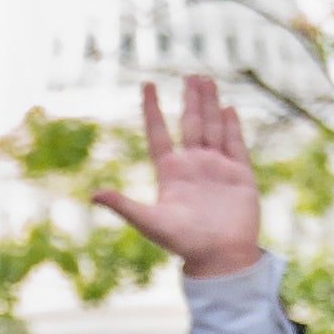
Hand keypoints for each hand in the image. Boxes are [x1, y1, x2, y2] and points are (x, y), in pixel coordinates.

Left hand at [89, 74, 265, 280]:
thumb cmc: (183, 243)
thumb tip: (93, 195)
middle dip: (191, 99)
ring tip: (206, 80)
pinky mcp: (239, 175)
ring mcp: (217, 168)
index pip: (159, 133)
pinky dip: (231, 126)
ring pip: (212, 128)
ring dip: (209, 104)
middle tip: (190, 74)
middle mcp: (193, 165)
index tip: (147, 84)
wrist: (220, 258)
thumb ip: (124, 206)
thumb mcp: (150, 222)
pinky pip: (235, 145)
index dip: (153, 109)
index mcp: (170, 172)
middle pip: (190, 124)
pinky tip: (227, 108)